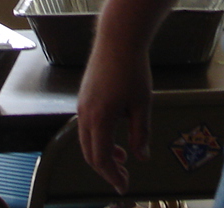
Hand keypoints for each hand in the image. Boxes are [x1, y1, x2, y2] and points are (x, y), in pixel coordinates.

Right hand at [76, 43, 152, 193]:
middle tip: (123, 178)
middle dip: (106, 169)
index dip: (112, 176)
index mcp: (100, 119)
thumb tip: (141, 157)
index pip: (102, 158)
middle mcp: (85, 114)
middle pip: (90, 153)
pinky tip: (115, 135)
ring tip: (123, 158)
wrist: (117, 38)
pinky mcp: (84, 97)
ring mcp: (82, 105)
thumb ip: (140, 133)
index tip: (124, 186)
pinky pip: (86, 127)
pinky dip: (98, 138)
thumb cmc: (132, 69)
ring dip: (102, 153)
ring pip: (86, 140)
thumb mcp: (141, 104)